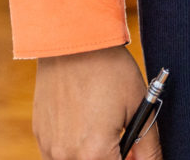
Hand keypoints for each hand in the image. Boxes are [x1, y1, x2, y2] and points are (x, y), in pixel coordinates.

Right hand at [33, 43, 160, 159]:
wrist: (73, 41)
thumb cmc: (110, 71)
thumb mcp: (138, 108)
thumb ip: (148, 146)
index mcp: (94, 154)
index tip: (137, 154)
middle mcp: (67, 156)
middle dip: (114, 159)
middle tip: (128, 147)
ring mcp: (50, 147)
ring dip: (93, 156)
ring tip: (108, 132)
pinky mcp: (40, 134)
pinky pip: (58, 155)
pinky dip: (75, 149)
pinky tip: (88, 125)